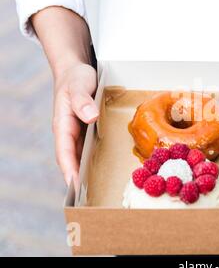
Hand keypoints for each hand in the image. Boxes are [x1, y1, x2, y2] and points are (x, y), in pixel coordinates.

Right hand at [52, 64, 97, 185]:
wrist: (76, 71)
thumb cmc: (75, 78)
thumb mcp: (78, 86)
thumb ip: (82, 101)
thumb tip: (90, 118)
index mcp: (62, 124)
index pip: (64, 151)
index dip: (69, 168)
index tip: (74, 184)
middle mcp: (68, 133)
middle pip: (72, 160)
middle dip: (78, 178)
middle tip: (89, 196)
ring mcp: (77, 133)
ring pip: (81, 156)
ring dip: (87, 172)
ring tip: (99, 190)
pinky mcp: (87, 131)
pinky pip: (89, 149)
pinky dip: (94, 160)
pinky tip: (106, 169)